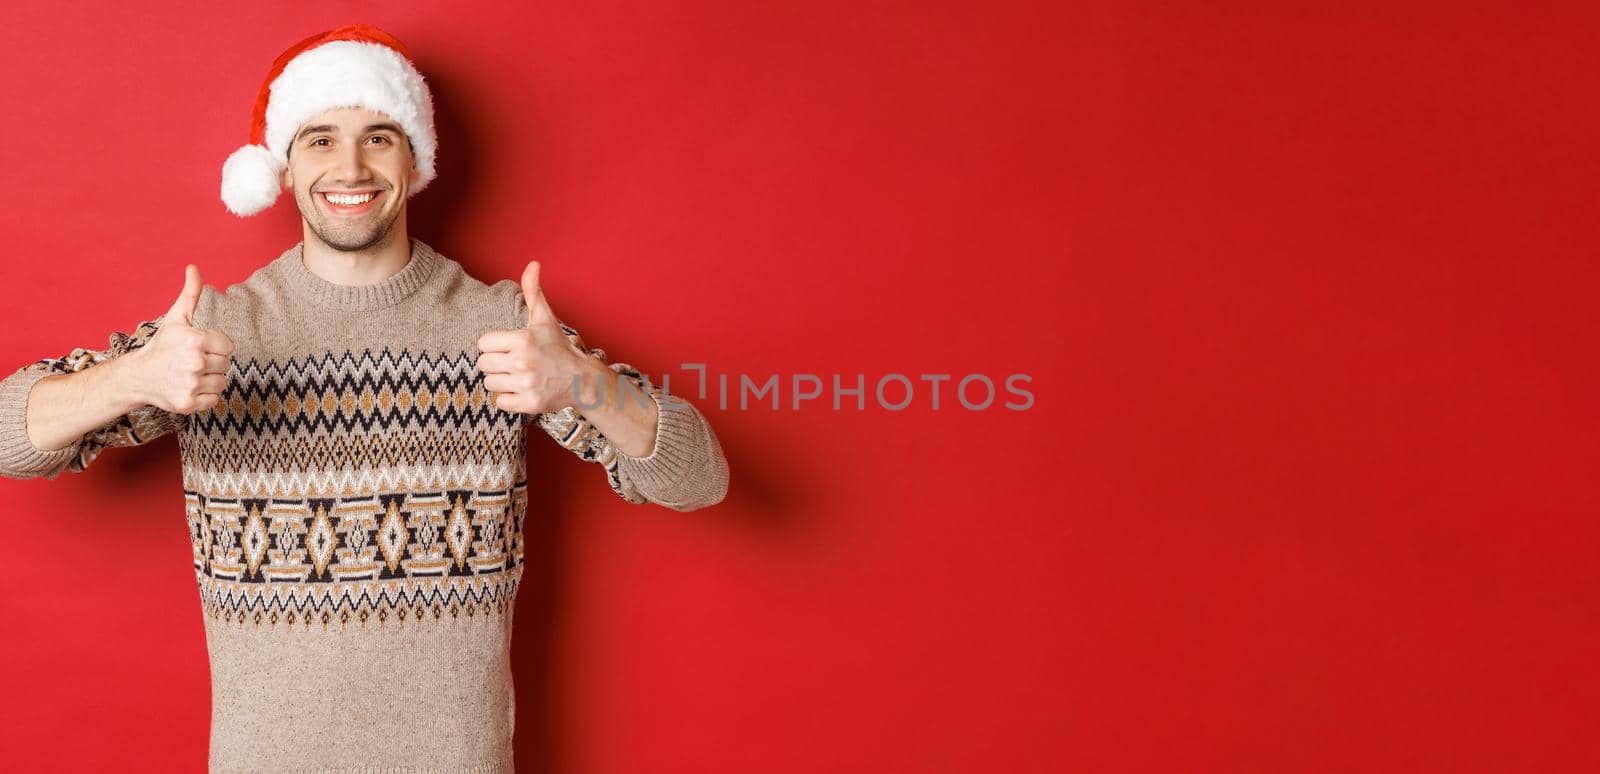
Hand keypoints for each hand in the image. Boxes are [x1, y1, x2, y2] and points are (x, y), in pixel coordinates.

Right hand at [126, 264, 234, 413]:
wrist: (138, 375)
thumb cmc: (163, 345)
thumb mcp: (177, 318)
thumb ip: (191, 294)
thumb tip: (193, 267)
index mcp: (195, 340)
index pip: (228, 347)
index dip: (216, 347)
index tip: (200, 347)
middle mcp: (194, 363)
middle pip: (226, 365)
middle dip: (213, 363)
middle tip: (192, 362)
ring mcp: (190, 385)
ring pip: (222, 383)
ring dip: (210, 380)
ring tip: (190, 374)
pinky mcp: (187, 404)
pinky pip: (214, 400)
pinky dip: (204, 397)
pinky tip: (189, 388)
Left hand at [476, 260, 594, 414]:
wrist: (581, 379)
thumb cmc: (557, 347)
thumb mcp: (544, 318)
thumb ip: (532, 291)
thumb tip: (533, 264)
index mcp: (522, 339)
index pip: (483, 344)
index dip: (495, 346)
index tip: (509, 348)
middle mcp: (522, 362)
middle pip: (484, 364)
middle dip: (497, 364)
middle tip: (514, 363)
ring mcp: (526, 384)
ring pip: (490, 383)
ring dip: (501, 381)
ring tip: (518, 376)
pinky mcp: (529, 403)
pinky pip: (500, 402)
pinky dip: (509, 399)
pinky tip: (522, 390)